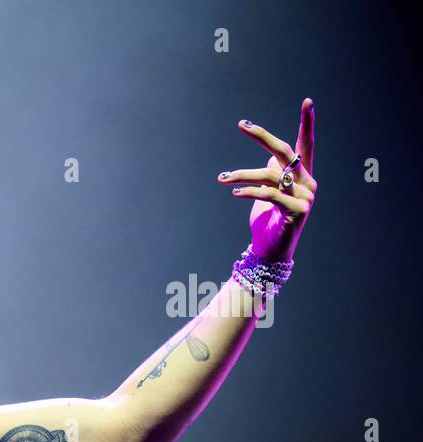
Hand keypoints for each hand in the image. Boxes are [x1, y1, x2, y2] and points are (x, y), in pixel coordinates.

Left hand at [218, 97, 317, 262]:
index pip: (306, 145)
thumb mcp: (268, 193)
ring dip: (242, 174)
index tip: (307, 101)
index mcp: (302, 175)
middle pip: (286, 152)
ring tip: (222, 177)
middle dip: (262, 137)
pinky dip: (249, 191)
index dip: (307, 123)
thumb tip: (272, 157)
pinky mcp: (298, 210)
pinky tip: (234, 191)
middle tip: (242, 125)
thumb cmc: (267, 220)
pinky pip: (269, 194)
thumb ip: (273, 174)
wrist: (270, 251)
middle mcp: (308, 182)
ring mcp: (305, 196)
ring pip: (270, 175)